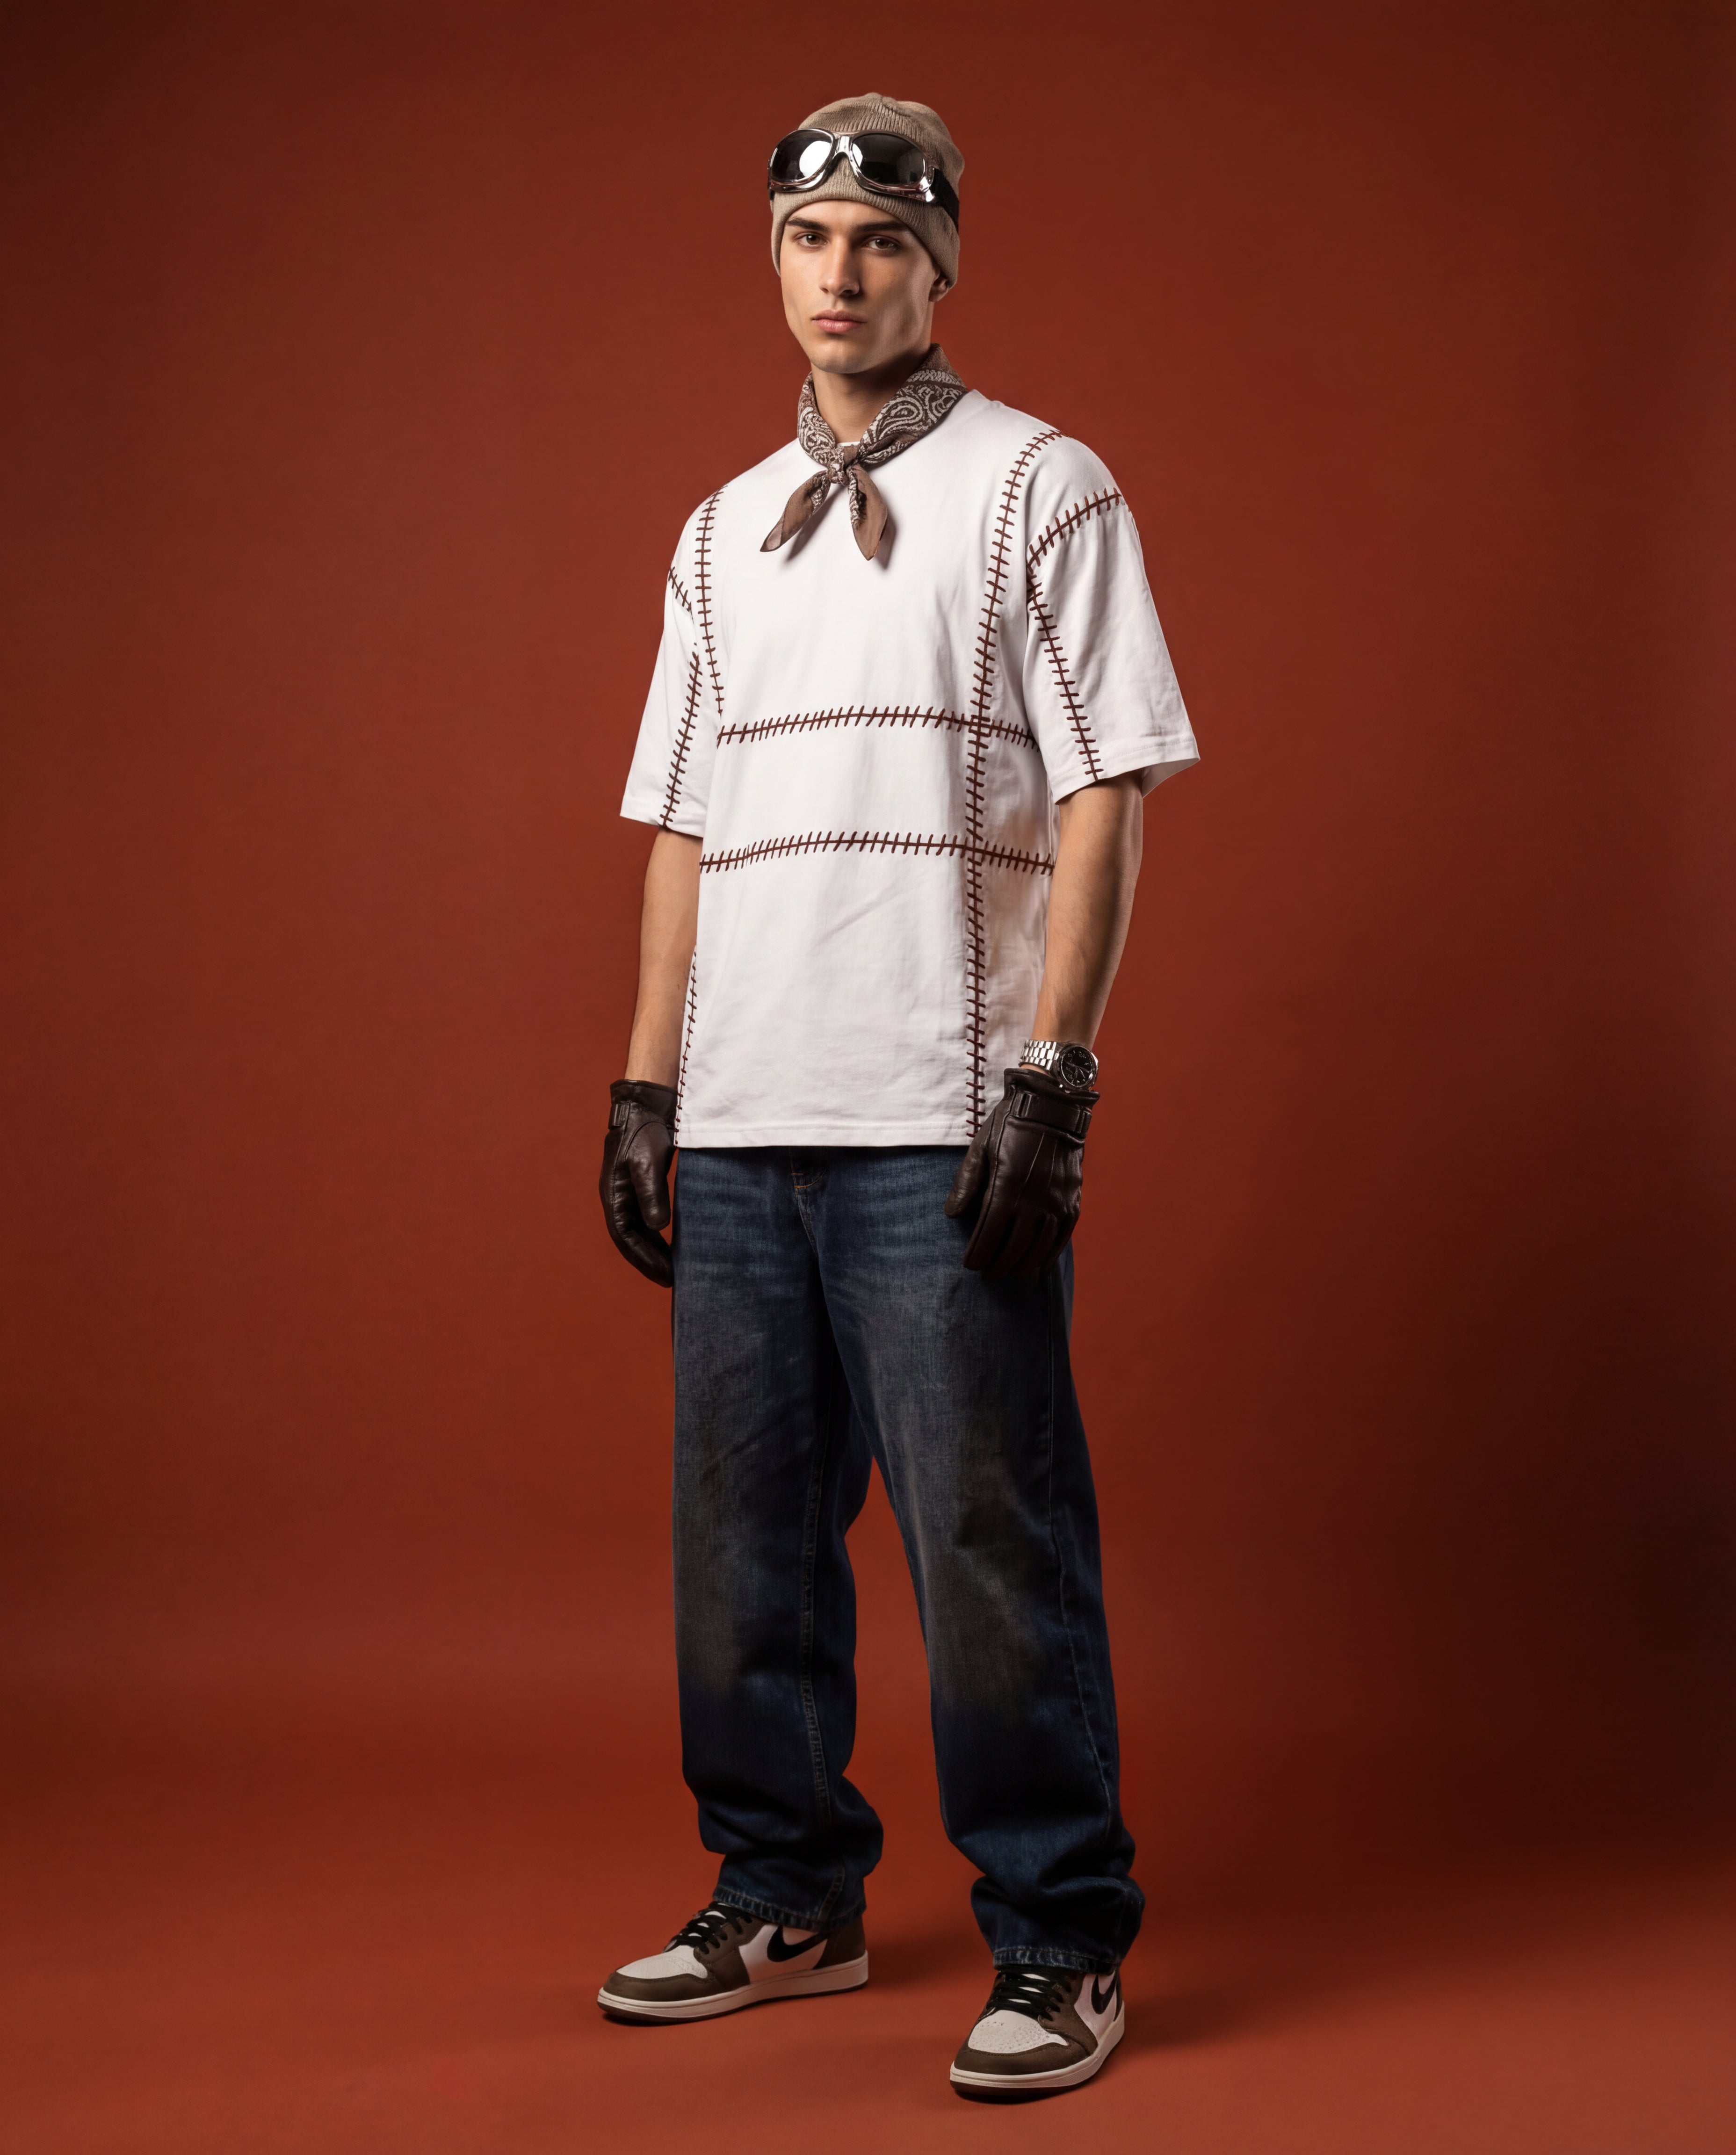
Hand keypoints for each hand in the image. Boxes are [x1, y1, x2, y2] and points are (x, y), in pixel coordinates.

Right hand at [600, 1079, 676, 1285]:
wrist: (646, 1104)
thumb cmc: (645, 1131)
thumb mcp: (648, 1162)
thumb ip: (652, 1194)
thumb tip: (658, 1227)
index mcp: (613, 1195)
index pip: (625, 1237)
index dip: (644, 1259)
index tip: (666, 1276)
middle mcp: (617, 1197)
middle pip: (630, 1239)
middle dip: (649, 1261)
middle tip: (672, 1281)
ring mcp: (627, 1192)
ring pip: (638, 1231)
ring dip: (653, 1250)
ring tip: (673, 1269)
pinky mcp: (640, 1185)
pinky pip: (645, 1218)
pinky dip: (656, 1235)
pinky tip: (671, 1243)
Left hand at [944, 1066, 1097, 1280]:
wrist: (1053, 1106)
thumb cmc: (1011, 1125)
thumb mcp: (982, 1147)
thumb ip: (967, 1182)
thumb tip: (951, 1214)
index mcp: (1007, 1185)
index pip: (989, 1234)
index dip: (978, 1254)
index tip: (969, 1265)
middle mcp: (1034, 1199)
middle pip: (1014, 1247)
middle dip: (997, 1266)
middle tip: (986, 1275)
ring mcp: (1057, 1202)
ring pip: (1038, 1248)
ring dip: (1021, 1266)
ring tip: (1008, 1274)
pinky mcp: (1073, 1202)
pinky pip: (1060, 1239)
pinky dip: (1048, 1256)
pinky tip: (1037, 1266)